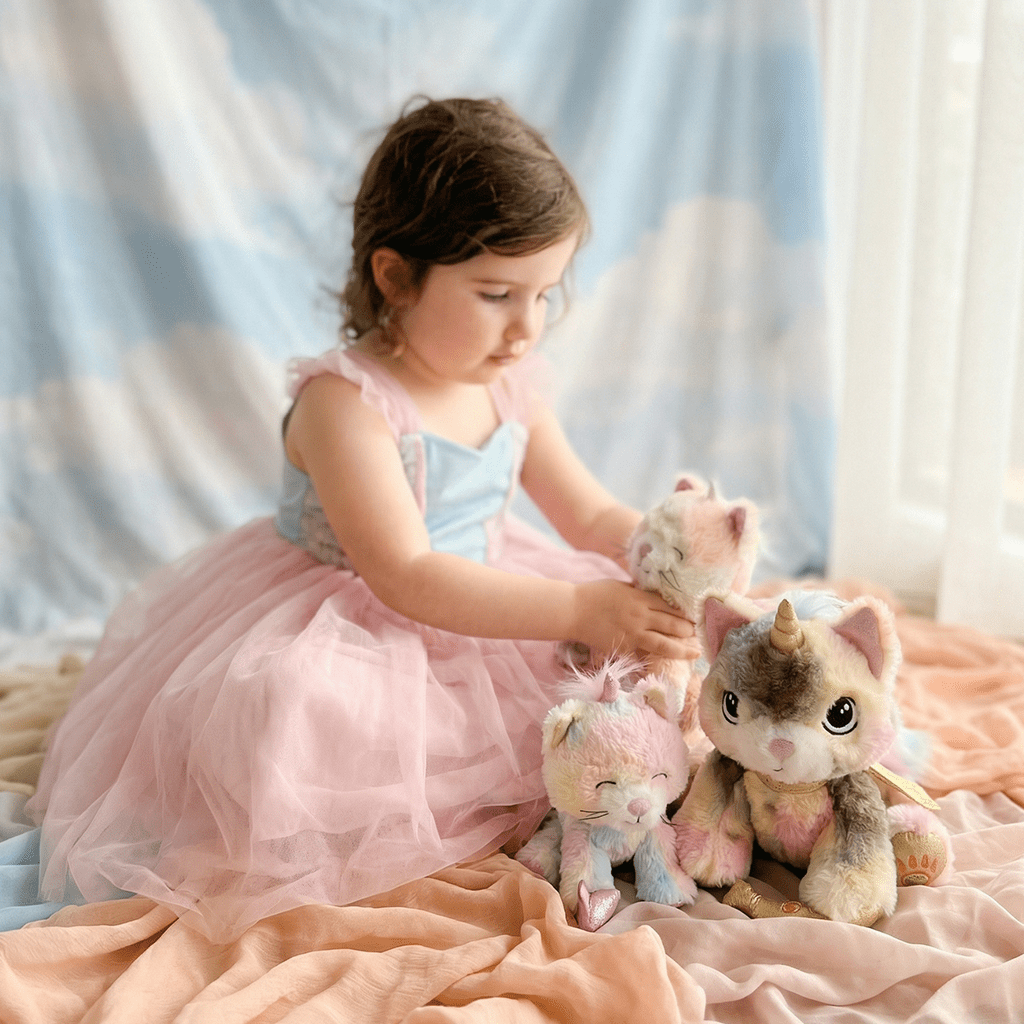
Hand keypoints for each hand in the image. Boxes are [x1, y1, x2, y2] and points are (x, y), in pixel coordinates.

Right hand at [568, 580, 699, 661]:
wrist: (573, 610)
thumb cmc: (594, 594)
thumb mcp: (621, 585)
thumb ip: (639, 592)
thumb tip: (654, 595)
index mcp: (640, 598)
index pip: (670, 607)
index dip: (684, 613)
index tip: (694, 616)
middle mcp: (641, 617)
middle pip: (672, 624)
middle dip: (688, 630)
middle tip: (698, 634)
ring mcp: (633, 634)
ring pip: (664, 644)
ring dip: (682, 649)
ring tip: (695, 652)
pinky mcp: (624, 648)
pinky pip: (644, 655)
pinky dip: (655, 659)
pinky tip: (667, 663)